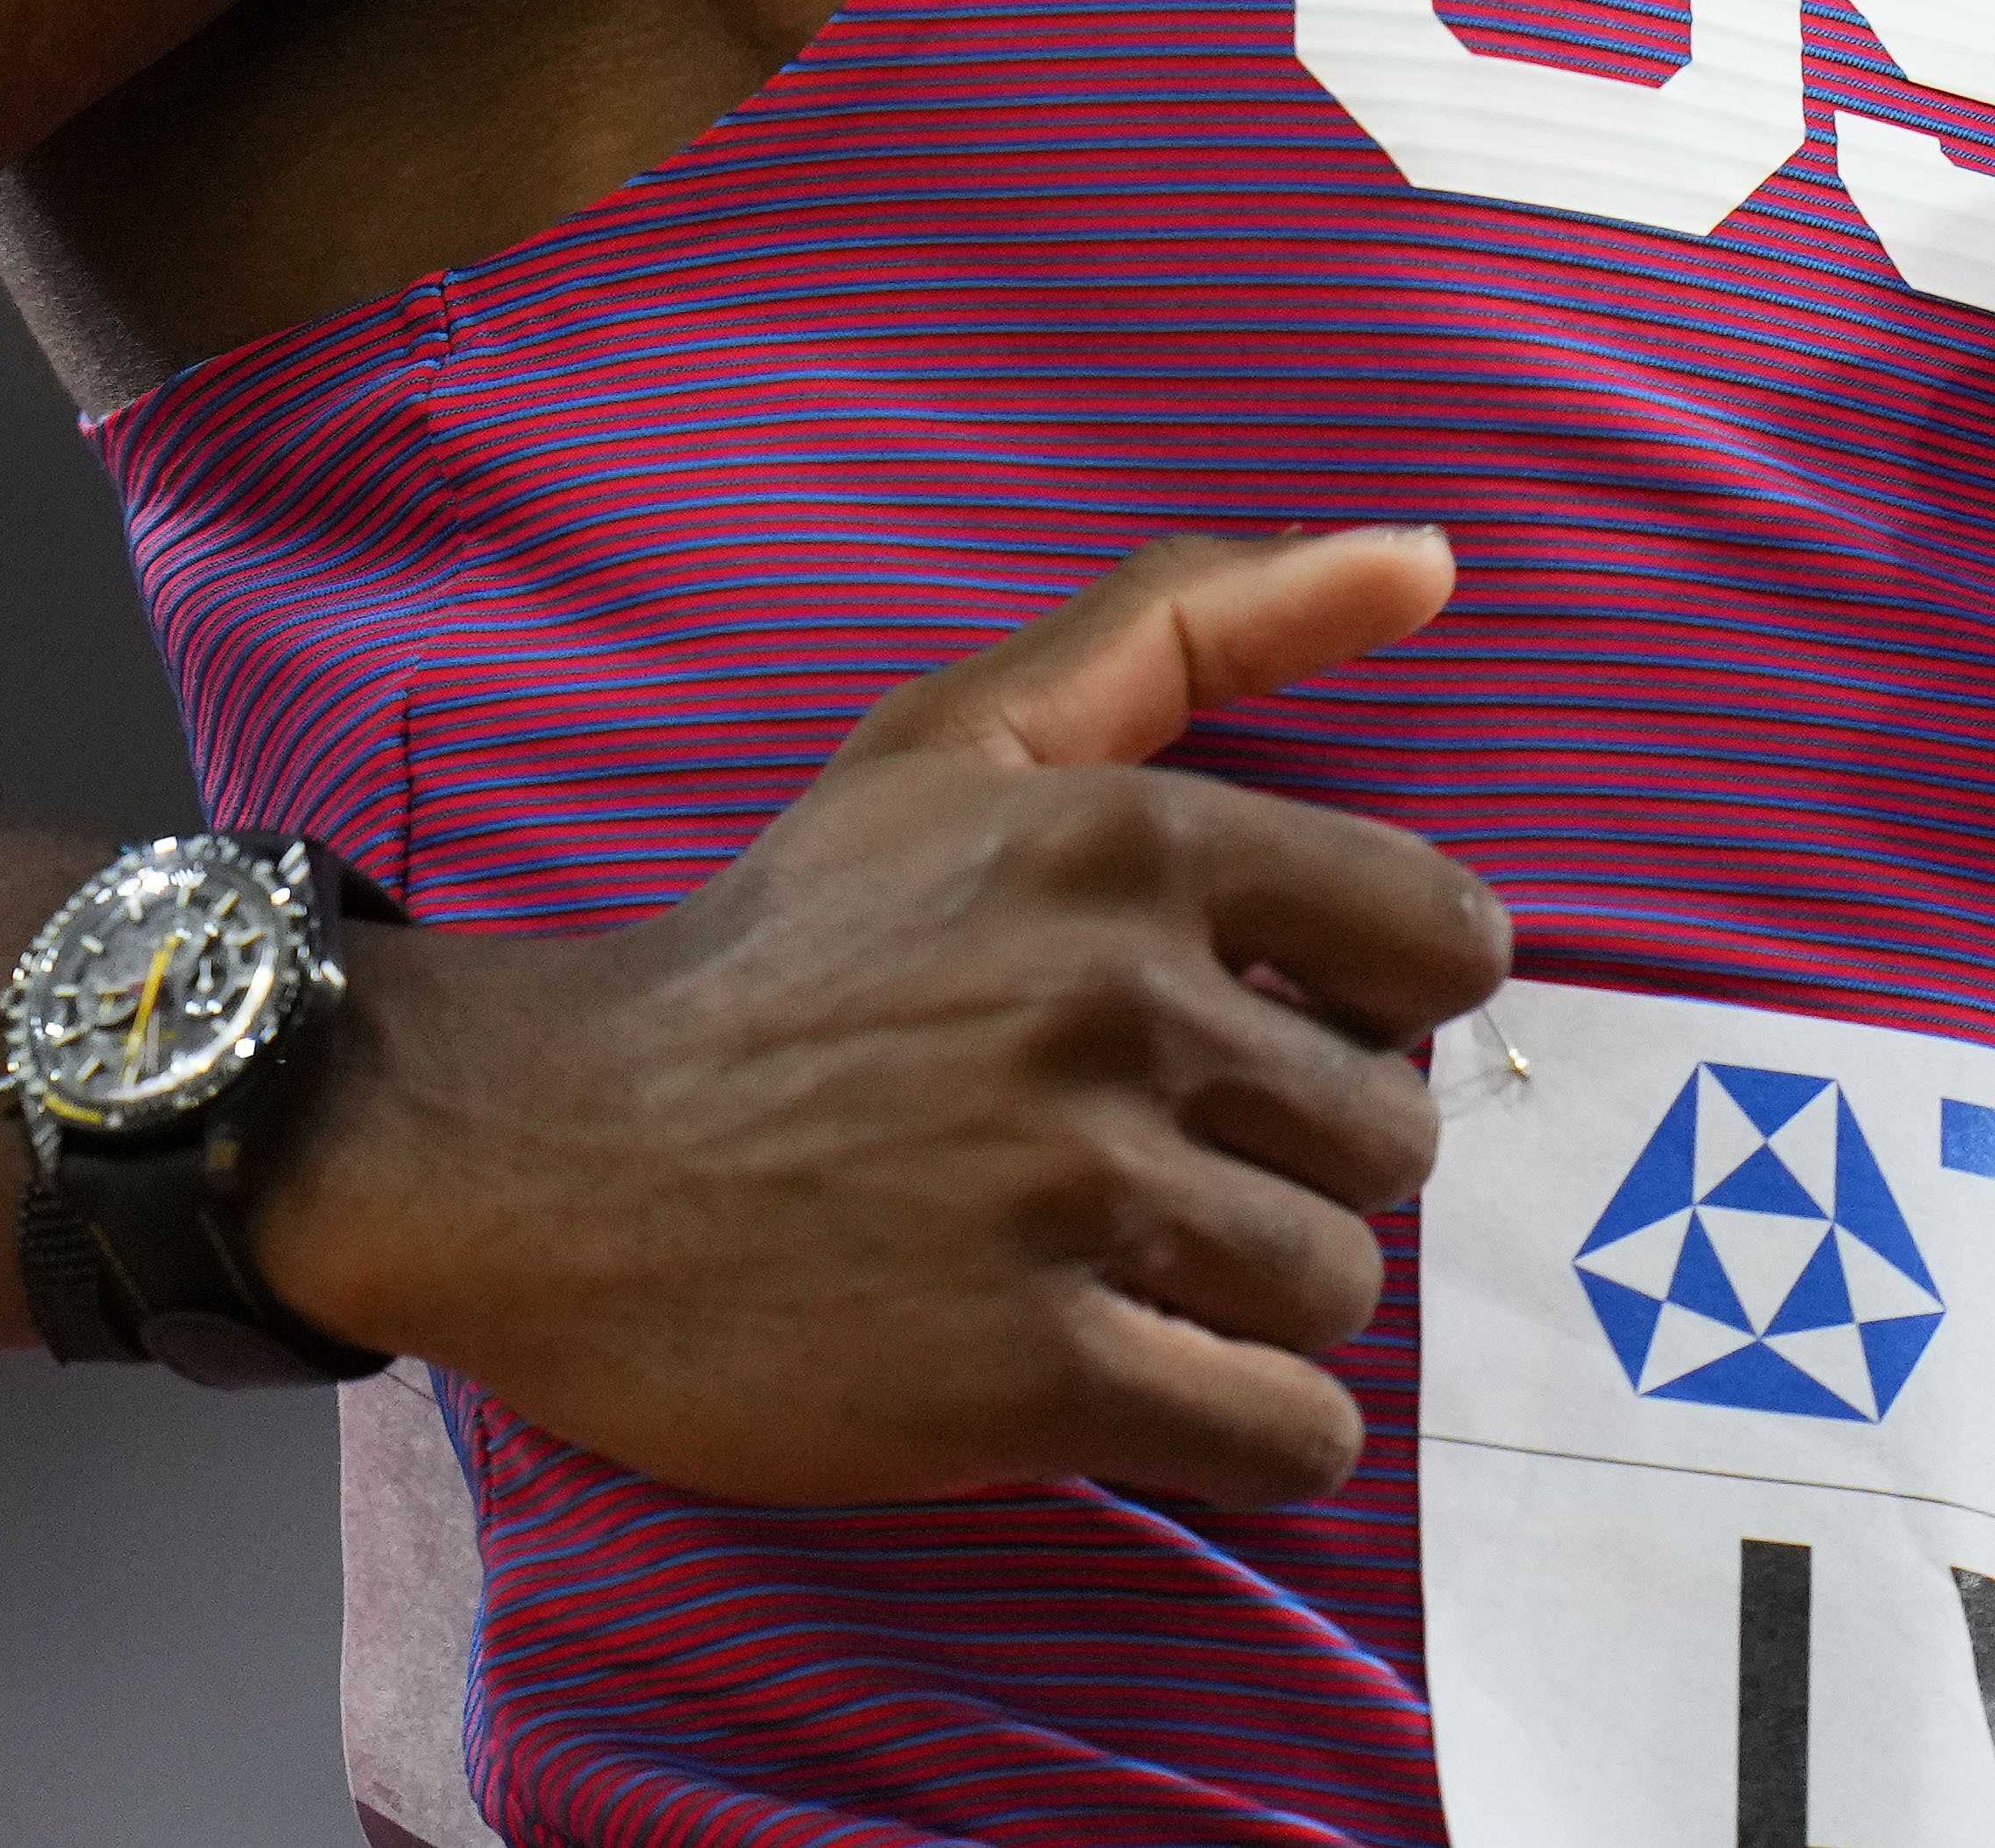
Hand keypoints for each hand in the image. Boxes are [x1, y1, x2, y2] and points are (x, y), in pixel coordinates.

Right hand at [253, 530, 1508, 1510]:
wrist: (551, 1149)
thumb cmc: (785, 946)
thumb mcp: (965, 739)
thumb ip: (1195, 625)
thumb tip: (1429, 559)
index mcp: (1126, 840)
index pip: (1443, 942)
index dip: (1373, 1002)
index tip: (1260, 1029)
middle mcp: (1114, 1005)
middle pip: (1391, 1139)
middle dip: (1296, 1162)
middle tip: (1151, 1158)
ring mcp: (1070, 1198)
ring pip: (1341, 1293)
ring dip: (1258, 1305)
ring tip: (1120, 1266)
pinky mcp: (1030, 1378)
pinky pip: (1284, 1435)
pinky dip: (1242, 1429)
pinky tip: (1139, 1378)